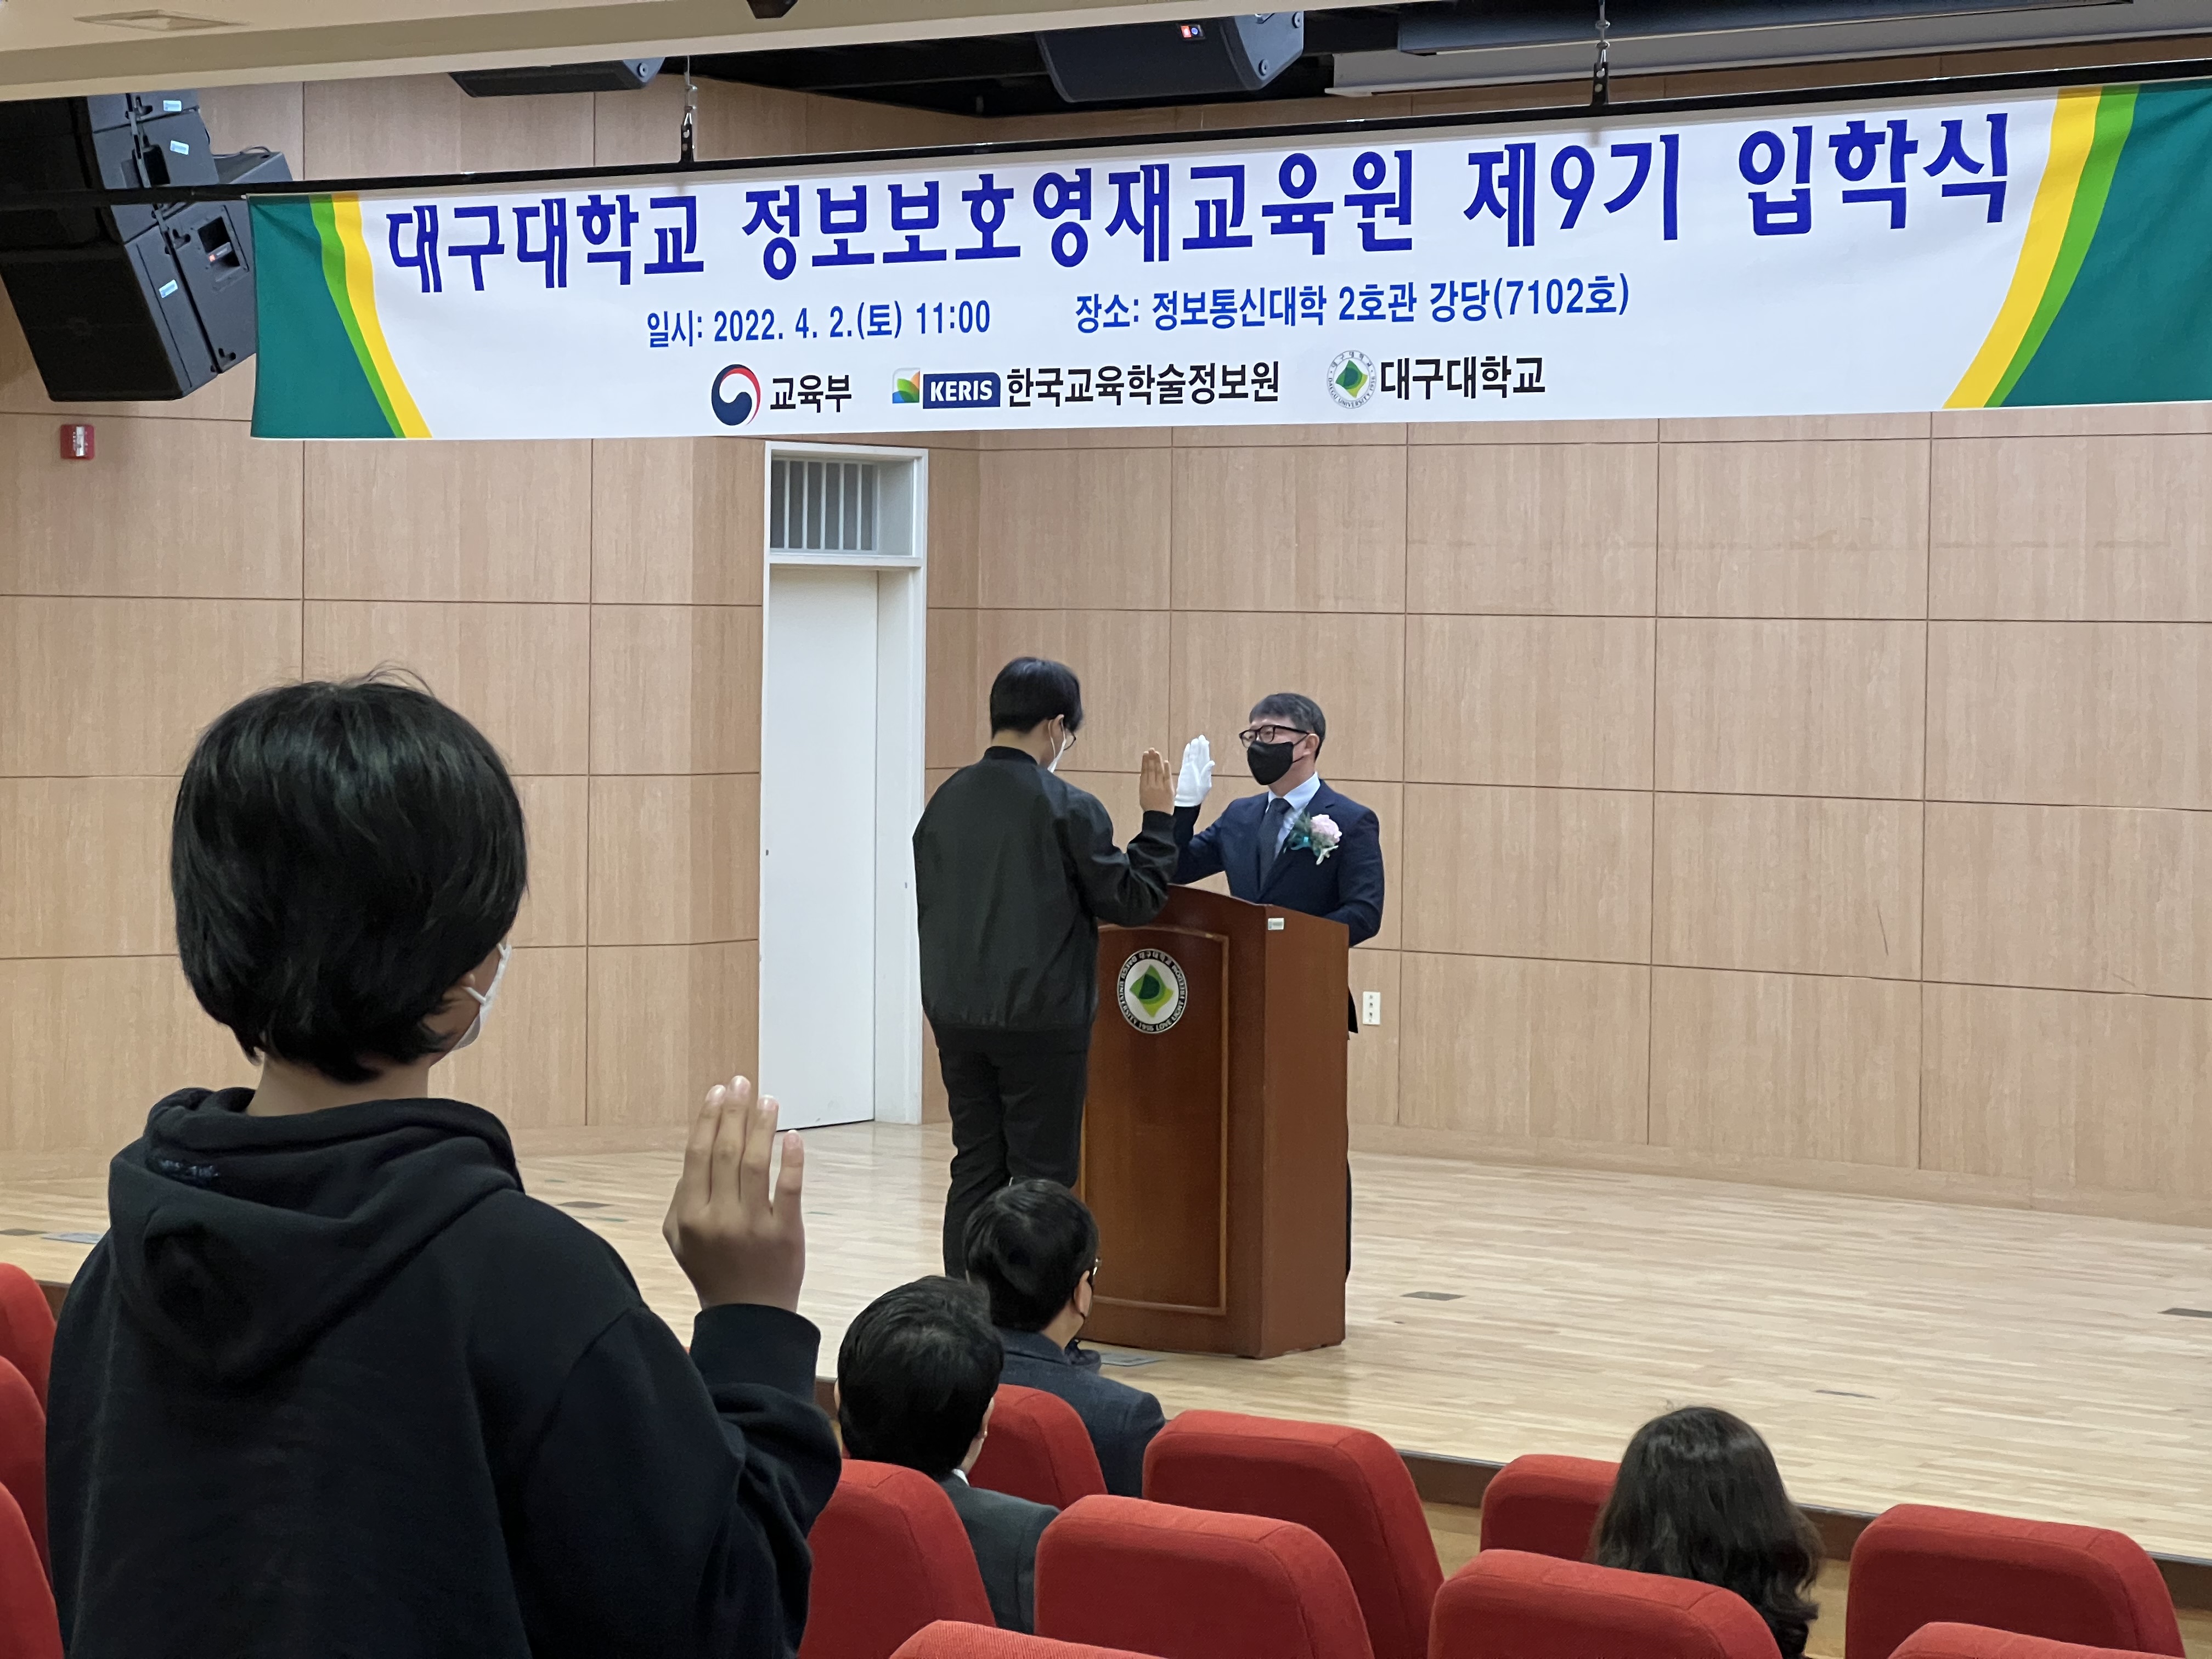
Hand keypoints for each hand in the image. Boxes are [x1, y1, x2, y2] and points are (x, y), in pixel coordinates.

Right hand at [663, 1076, 805, 1312]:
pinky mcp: (785, 1232)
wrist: (747, 1317)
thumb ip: (681, 1196)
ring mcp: (752, 1225)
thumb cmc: (713, 1270)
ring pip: (756, 1163)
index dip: (708, 1118)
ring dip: (762, 1126)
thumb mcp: (680, 1239)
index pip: (698, 1155)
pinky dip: (791, 1159)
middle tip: (742, 1083)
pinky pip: (788, 1187)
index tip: (718, 1092)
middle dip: (734, 1111)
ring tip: (768, 1100)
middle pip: (726, 1151)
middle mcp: (718, 1217)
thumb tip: (698, 1148)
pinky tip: (792, 1135)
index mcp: (689, 1215)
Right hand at [1138, 748, 1173, 814]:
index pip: (1144, 772)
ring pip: (1158, 771)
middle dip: (1151, 759)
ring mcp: (1160, 787)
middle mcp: (1151, 786)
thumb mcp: (1143, 797)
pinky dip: (1166, 769)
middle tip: (1151, 750)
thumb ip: (1144, 785)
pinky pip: (1167, 777)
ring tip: (1156, 753)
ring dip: (1157, 761)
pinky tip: (1165, 762)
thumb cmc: (1150, 809)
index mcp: (1143, 788)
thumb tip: (1143, 775)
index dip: (1145, 762)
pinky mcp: (1168, 790)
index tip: (1145, 754)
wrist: (1158, 819)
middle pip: (1151, 769)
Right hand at [1174, 735, 1213, 807]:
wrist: (1188, 800)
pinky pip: (1186, 759)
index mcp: (1204, 770)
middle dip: (1200, 745)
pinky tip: (1188, 747)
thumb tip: (1211, 762)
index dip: (1205, 749)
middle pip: (1199, 754)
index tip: (1205, 741)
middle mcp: (1198, 767)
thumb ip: (1207, 772)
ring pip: (1192, 755)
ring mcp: (1191, 768)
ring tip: (1194, 740)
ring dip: (1193, 747)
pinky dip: (1187, 753)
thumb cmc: (1198, 794)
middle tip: (1200, 736)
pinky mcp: (1185, 770)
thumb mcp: (1205, 784)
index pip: (1205, 756)